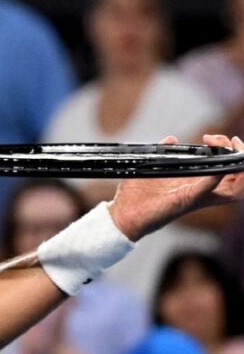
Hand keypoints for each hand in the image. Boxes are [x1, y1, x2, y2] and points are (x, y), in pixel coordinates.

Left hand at [110, 135, 243, 240]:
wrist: (121, 214)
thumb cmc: (136, 195)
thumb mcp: (153, 167)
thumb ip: (164, 152)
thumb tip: (172, 139)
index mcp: (196, 184)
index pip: (230, 172)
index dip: (231, 152)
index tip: (215, 138)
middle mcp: (202, 192)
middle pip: (240, 179)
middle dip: (240, 155)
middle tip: (228, 141)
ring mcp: (195, 197)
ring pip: (235, 190)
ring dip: (238, 168)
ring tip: (226, 149)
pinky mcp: (184, 201)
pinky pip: (207, 190)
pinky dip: (216, 178)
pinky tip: (217, 168)